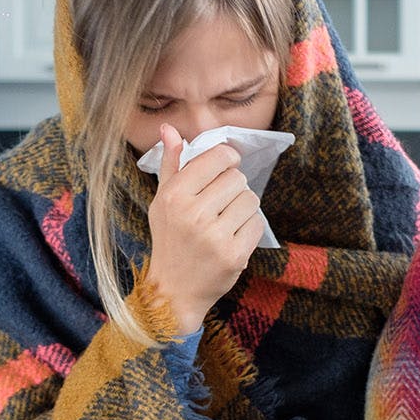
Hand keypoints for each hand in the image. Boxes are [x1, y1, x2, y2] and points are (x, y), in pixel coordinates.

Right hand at [142, 124, 267, 334]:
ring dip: (243, 207)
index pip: (218, 157)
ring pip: (251, 199)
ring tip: (226, 220)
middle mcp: (193, 214)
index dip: (227, 159)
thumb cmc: (170, 239)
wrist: (174, 291)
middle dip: (233, 187)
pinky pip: (257, 223)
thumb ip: (171, 164)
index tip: (225, 167)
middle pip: (237, 177)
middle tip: (220, 203)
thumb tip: (169, 128)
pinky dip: (249, 228)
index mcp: (174, 196)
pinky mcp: (234, 255)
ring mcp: (214, 236)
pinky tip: (232, 236)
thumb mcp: (162, 201)